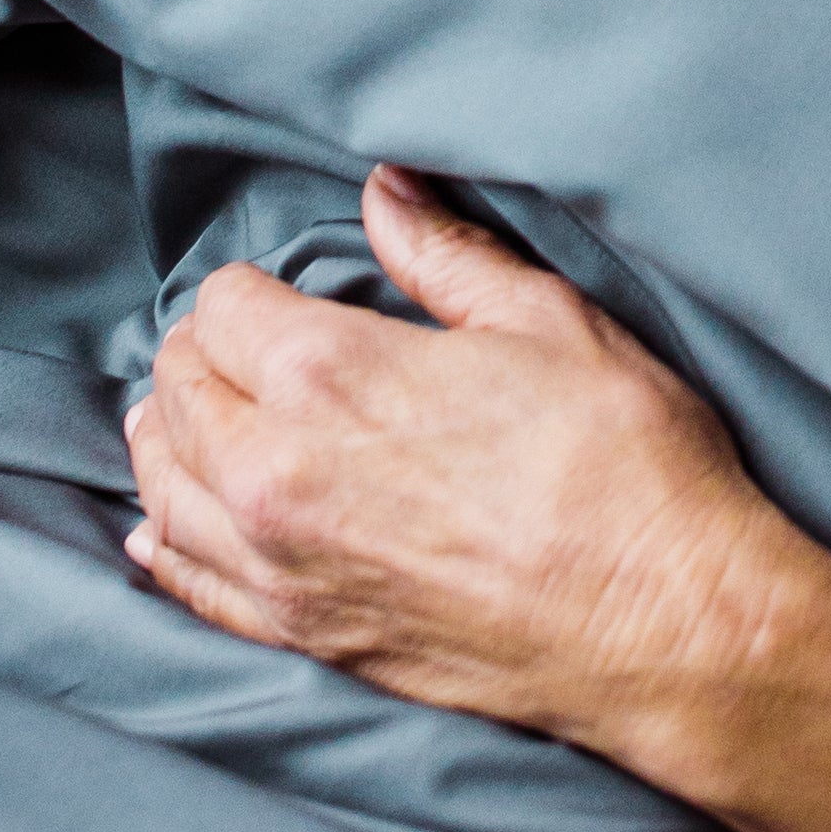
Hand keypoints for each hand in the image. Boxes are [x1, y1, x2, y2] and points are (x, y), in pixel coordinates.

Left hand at [122, 166, 830, 778]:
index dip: (254, 288)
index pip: (222, 307)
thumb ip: (447, 256)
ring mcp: (280, 566)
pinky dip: (168, 548)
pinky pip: (190, 586)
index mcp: (328, 374)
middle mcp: (273, 473)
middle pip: (180, 392)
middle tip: (246, 349)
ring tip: (190, 419)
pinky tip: (163, 531)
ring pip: (164, 487)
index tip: (285, 293)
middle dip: (205, 357)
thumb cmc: (625, 466)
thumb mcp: (551, 322)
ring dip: (172, 442)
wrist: (667, 627)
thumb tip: (386, 193)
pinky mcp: (304, 638)